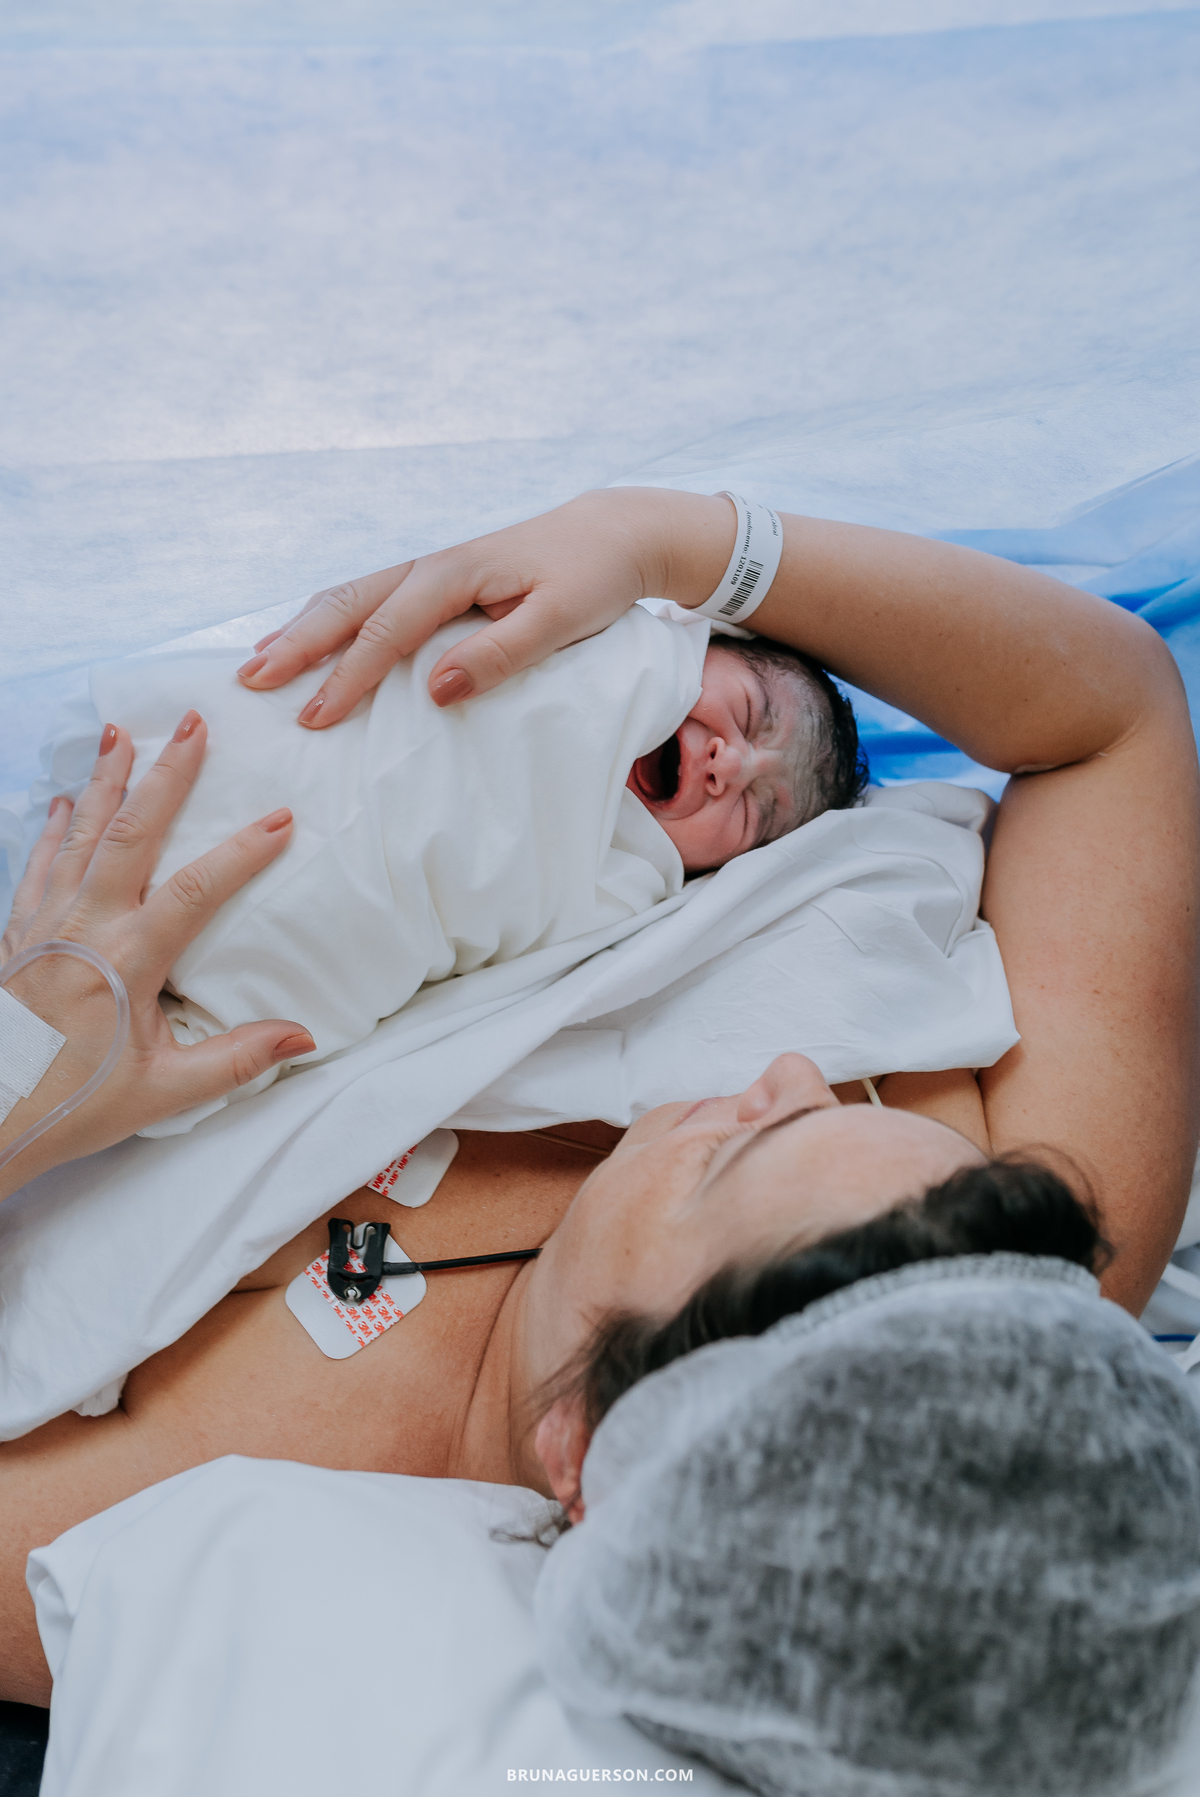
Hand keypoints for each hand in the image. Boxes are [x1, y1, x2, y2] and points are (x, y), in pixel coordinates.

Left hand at [0, 713, 313, 1193]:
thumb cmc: (72, 1103)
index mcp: (127, 961)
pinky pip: (37, 864)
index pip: (196, 890)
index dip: (242, 852)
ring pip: (78, 834)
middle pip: (131, 833)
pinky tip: (60, 803)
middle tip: (190, 724)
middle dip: (164, 774)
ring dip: (103, 781)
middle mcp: (85, 927)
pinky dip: (52, 829)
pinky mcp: (18, 932)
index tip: (281, 820)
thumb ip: (235, 1059)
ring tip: (120, 733)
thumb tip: (303, 1037)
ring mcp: (45, 923)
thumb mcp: (162, 1093)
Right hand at [236, 488, 734, 725]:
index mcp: (456, 573)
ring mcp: (431, 564)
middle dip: (297, 643)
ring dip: (303, 626)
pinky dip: (333, 615)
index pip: (386, 632)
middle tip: (249, 682)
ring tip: (260, 659)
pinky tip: (311, 635)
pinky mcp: (438, 574)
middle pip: (348, 604)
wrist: (614, 532)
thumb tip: (436, 688)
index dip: (346, 678)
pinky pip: (371, 594)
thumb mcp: (560, 620)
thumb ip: (501, 655)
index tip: (312, 719)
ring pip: (351, 594)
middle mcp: (431, 562)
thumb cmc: (592, 579)